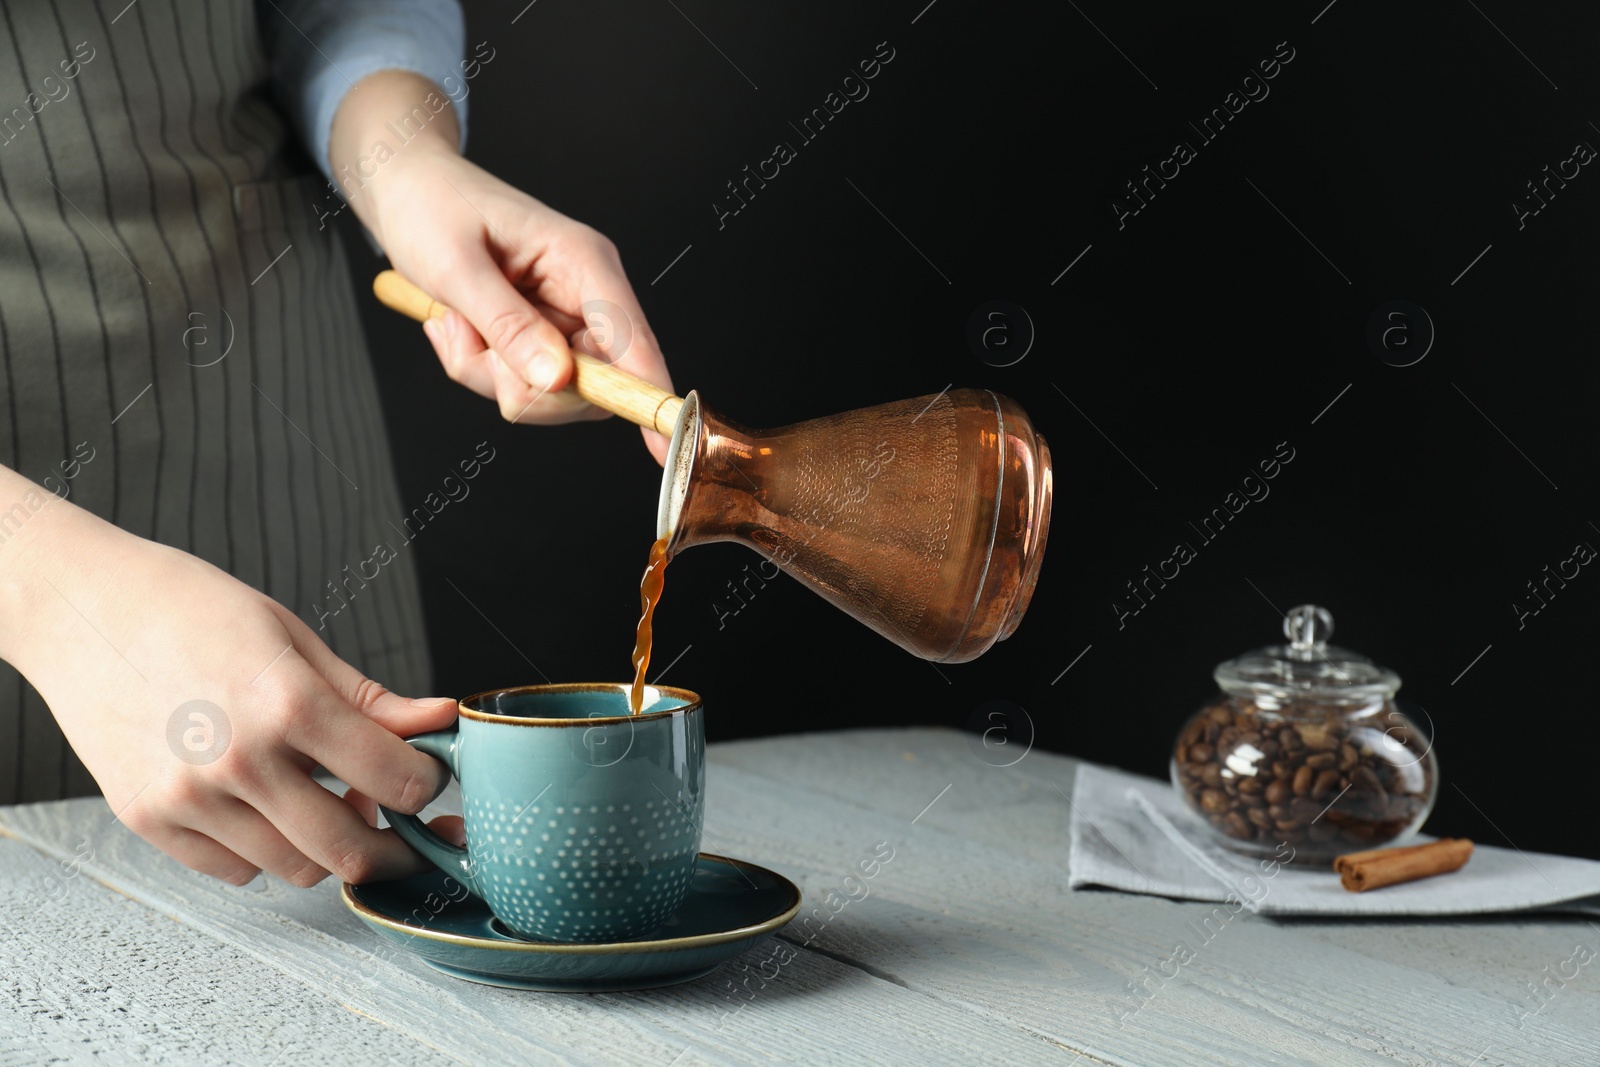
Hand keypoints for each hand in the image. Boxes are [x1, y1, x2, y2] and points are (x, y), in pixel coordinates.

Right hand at [2, 490, 462, 886]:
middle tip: (403, 825)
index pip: (397, 780)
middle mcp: (239, 761)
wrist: (82, 610)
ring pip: (294, 869)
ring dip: (326, 847)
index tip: (428, 778)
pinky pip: (234, 870)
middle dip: (394, 847)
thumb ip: (371, 698)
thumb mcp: (295, 639)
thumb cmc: (192, 610)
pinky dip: (264, 852)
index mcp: (288, 703)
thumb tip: (442, 721)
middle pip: (349, 850)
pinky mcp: (148, 821)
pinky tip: (264, 806)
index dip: (427, 785)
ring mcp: (188, 799)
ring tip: (326, 800)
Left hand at [333, 72, 673, 462]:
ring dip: (490, 374)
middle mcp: (586, 294)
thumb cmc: (430, 206)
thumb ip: (508, 325)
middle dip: (521, 383)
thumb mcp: (456, 267)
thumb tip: (557, 381)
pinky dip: (479, 367)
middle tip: (469, 343)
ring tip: (456, 323)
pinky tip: (458, 326)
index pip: (631, 340)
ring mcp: (563, 319)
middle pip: (590, 384)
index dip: (650, 393)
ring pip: (550, 393)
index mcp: (582, 261)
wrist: (403, 187)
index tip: (666, 446)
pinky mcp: (540, 337)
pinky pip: (520, 384)